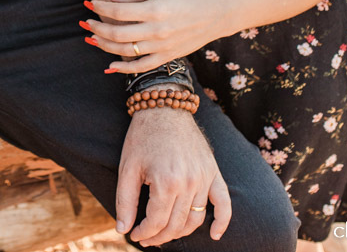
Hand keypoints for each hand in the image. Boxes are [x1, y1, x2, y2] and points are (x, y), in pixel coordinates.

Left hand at [84, 0, 229, 70]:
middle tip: (85, 22)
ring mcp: (162, 47)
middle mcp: (157, 31)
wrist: (215, 15)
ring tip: (91, 38)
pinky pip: (141, 67)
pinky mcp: (167, 57)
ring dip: (104, 46)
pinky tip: (109, 66)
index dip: (100, 8)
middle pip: (117, 34)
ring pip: (125, 52)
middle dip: (97, 28)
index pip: (118, 12)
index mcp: (155, 10)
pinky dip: (124, 69)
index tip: (89, 3)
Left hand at [116, 105, 230, 245]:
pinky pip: (224, 203)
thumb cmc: (142, 137)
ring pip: (196, 218)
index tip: (134, 234)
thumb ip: (125, 201)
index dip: (144, 233)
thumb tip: (123, 229)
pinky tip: (215, 234)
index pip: (157, 222)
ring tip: (165, 234)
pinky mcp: (213, 172)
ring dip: (180, 232)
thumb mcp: (127, 168)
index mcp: (166, 182)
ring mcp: (204, 178)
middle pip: (176, 224)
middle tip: (146, 237)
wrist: (164, 108)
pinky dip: (222, 221)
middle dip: (159, 236)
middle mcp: (189, 182)